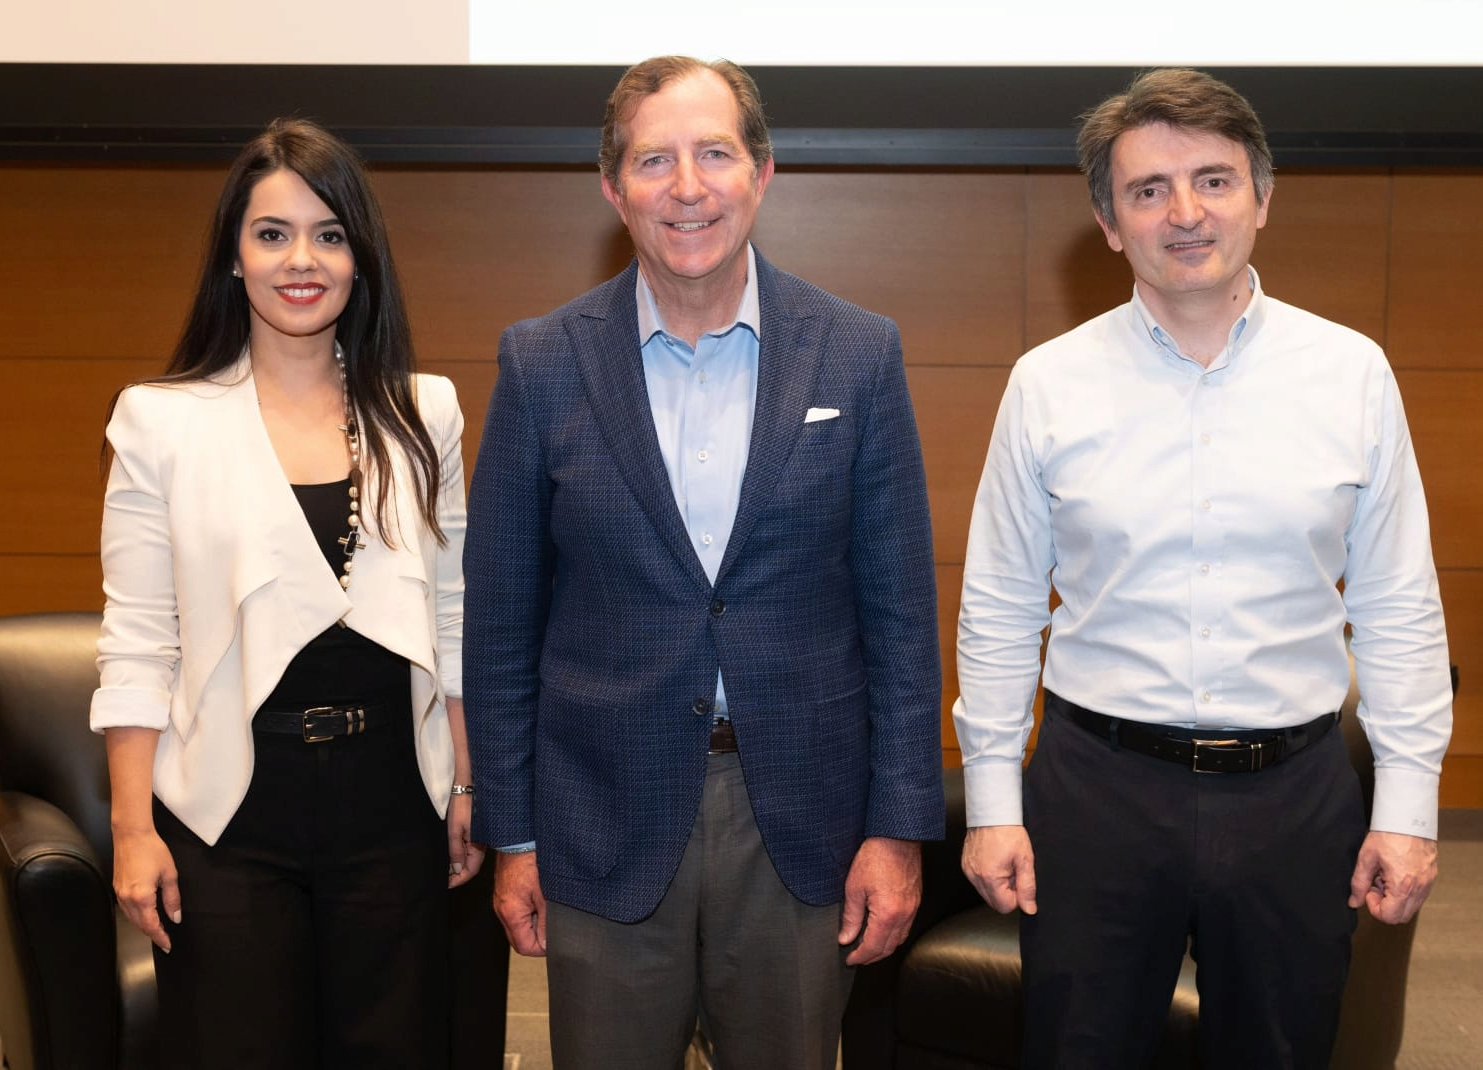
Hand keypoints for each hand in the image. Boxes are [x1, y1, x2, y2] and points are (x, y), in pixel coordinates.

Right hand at [112, 826, 180, 951]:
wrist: (131, 835)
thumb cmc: (153, 851)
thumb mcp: (169, 874)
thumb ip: (172, 898)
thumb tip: (175, 918)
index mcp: (142, 897)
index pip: (151, 925)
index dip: (160, 937)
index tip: (168, 946)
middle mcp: (127, 899)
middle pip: (140, 925)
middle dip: (152, 934)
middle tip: (165, 941)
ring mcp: (119, 894)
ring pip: (131, 919)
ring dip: (144, 926)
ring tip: (157, 931)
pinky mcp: (117, 888)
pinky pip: (126, 910)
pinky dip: (136, 917)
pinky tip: (145, 915)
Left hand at [446, 794, 485, 888]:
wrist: (469, 785)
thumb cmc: (462, 805)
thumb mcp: (455, 830)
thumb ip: (456, 851)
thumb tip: (456, 870)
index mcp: (478, 846)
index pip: (470, 871)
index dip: (458, 880)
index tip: (445, 885)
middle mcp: (481, 844)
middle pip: (471, 867)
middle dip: (457, 875)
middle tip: (442, 879)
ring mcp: (479, 838)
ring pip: (470, 858)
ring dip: (458, 865)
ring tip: (443, 869)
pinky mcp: (476, 831)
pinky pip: (469, 849)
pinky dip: (460, 855)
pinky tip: (450, 855)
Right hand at [494, 850, 546, 955]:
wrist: (519, 838)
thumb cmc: (531, 860)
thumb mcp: (546, 894)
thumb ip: (548, 921)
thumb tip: (549, 942)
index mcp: (511, 913)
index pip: (524, 947)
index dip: (542, 948)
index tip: (555, 940)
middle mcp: (502, 910)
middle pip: (519, 939)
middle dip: (538, 937)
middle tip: (554, 924)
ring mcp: (502, 901)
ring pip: (518, 926)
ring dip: (535, 923)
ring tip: (548, 907)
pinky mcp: (505, 893)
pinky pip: (517, 912)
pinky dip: (530, 911)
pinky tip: (541, 898)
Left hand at [837, 836, 921, 964]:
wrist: (897, 837)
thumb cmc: (876, 857)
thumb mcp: (854, 887)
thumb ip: (851, 917)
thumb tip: (846, 938)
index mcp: (888, 914)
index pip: (873, 947)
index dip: (860, 957)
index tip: (850, 959)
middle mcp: (904, 915)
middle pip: (888, 948)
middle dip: (871, 957)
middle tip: (857, 957)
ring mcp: (912, 909)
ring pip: (899, 940)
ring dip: (884, 948)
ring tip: (868, 947)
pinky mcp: (915, 901)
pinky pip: (906, 927)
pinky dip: (894, 935)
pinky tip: (883, 931)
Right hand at [962, 824, 1036, 914]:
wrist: (992, 812)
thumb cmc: (1008, 831)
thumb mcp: (1025, 860)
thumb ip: (1028, 887)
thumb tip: (1029, 908)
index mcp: (990, 877)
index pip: (1005, 907)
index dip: (1017, 897)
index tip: (1019, 880)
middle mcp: (975, 876)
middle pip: (994, 902)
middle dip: (1006, 891)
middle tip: (1012, 871)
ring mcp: (968, 871)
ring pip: (986, 892)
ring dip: (997, 884)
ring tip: (1004, 864)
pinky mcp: (965, 865)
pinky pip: (979, 881)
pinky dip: (988, 876)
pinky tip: (995, 861)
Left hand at [1349, 830, 1437, 924]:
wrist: (1408, 817)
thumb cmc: (1387, 835)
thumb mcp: (1366, 858)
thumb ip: (1359, 883)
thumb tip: (1354, 902)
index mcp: (1402, 885)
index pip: (1390, 916)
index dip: (1374, 907)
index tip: (1368, 890)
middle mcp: (1419, 888)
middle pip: (1402, 916)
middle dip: (1385, 906)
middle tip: (1375, 885)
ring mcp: (1428, 883)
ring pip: (1411, 906)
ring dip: (1395, 899)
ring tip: (1385, 877)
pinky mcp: (1431, 876)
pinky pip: (1419, 895)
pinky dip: (1405, 892)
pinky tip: (1395, 873)